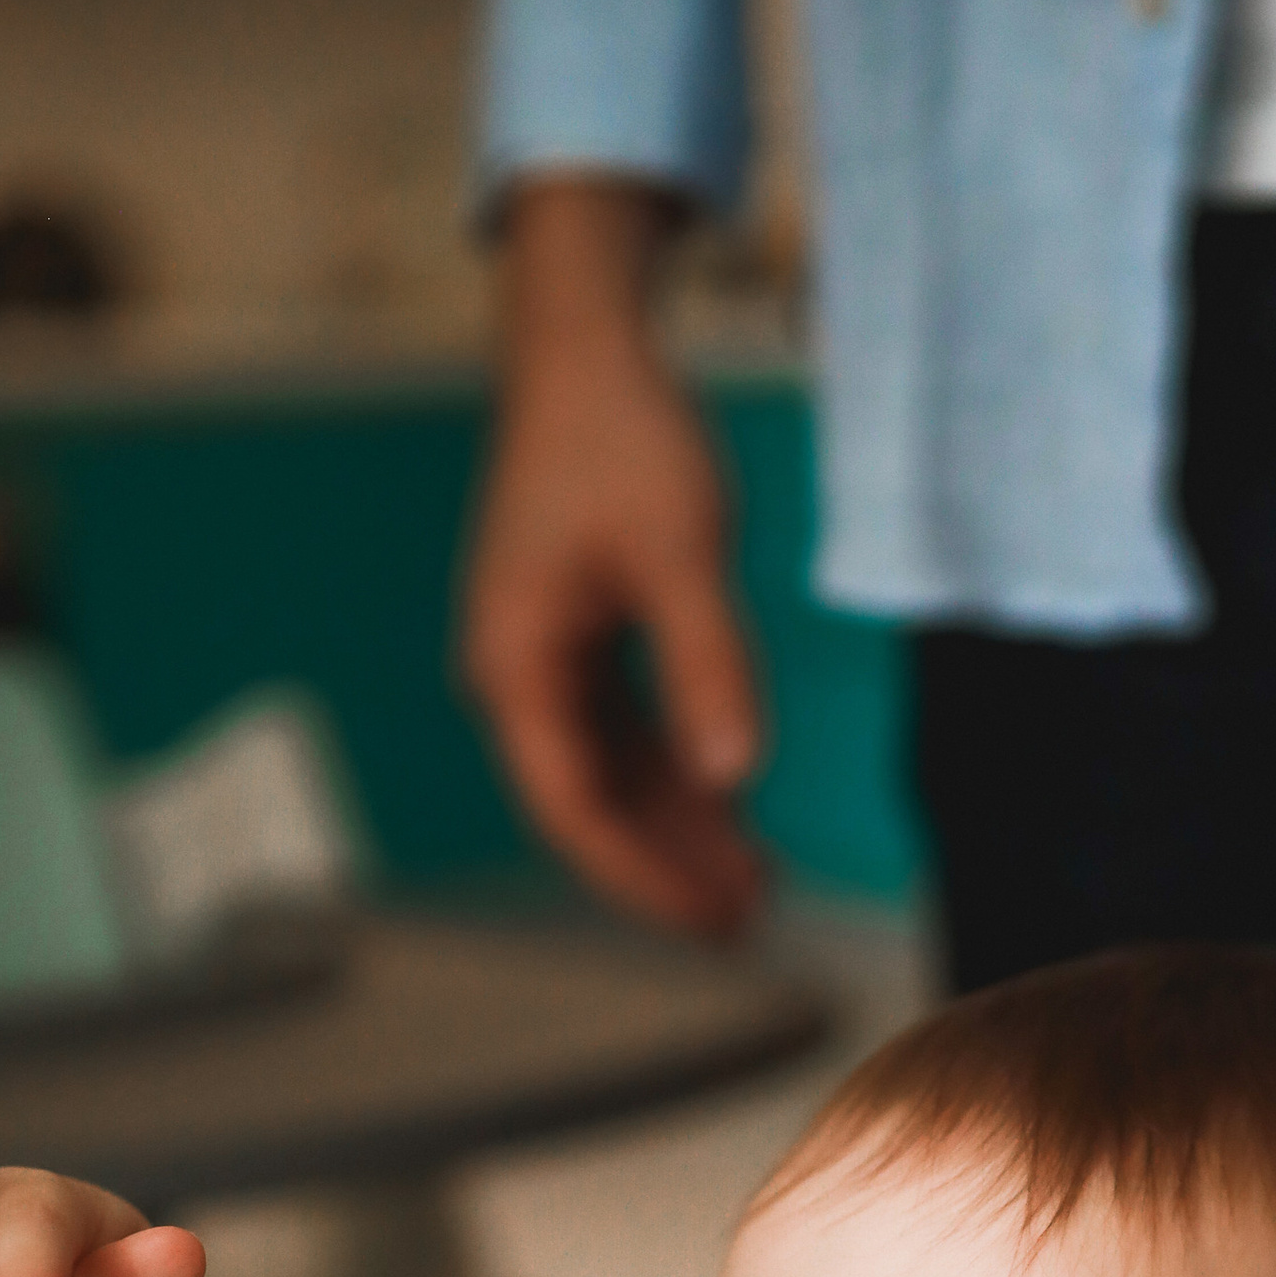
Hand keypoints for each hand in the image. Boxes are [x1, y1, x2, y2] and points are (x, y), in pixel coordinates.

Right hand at [462, 176, 767, 936]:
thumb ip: (706, 664)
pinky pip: (627, 738)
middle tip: (750, 925)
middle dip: (666, 869)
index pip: (574, 808)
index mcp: (516, 667)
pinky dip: (680, 777)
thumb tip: (735, 776)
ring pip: (613, 779)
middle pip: (590, 809)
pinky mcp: (580, 645)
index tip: (713, 920)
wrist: (585, 352)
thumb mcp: (679, 551)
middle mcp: (518, 678)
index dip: (643, 876)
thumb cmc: (622, 437)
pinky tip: (736, 814)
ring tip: (759, 886)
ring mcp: (546, 665)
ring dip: (679, 831)